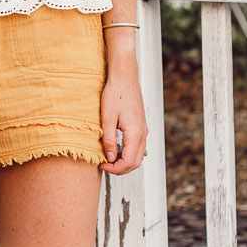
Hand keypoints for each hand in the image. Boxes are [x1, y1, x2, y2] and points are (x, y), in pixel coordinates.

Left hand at [99, 38, 146, 174]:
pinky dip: (128, 154)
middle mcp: (143, 134)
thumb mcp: (107, 118)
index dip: (115, 169)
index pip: (128, 162)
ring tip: (108, 159)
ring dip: (124, 162)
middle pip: (135, 162)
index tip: (101, 166)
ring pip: (138, 156)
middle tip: (104, 166)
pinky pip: (138, 147)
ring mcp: (144, 130)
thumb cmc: (114, 94)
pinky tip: (116, 149)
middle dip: (120, 169)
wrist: (125, 77)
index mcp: (135, 133)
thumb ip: (108, 140)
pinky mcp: (141, 126)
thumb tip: (110, 158)